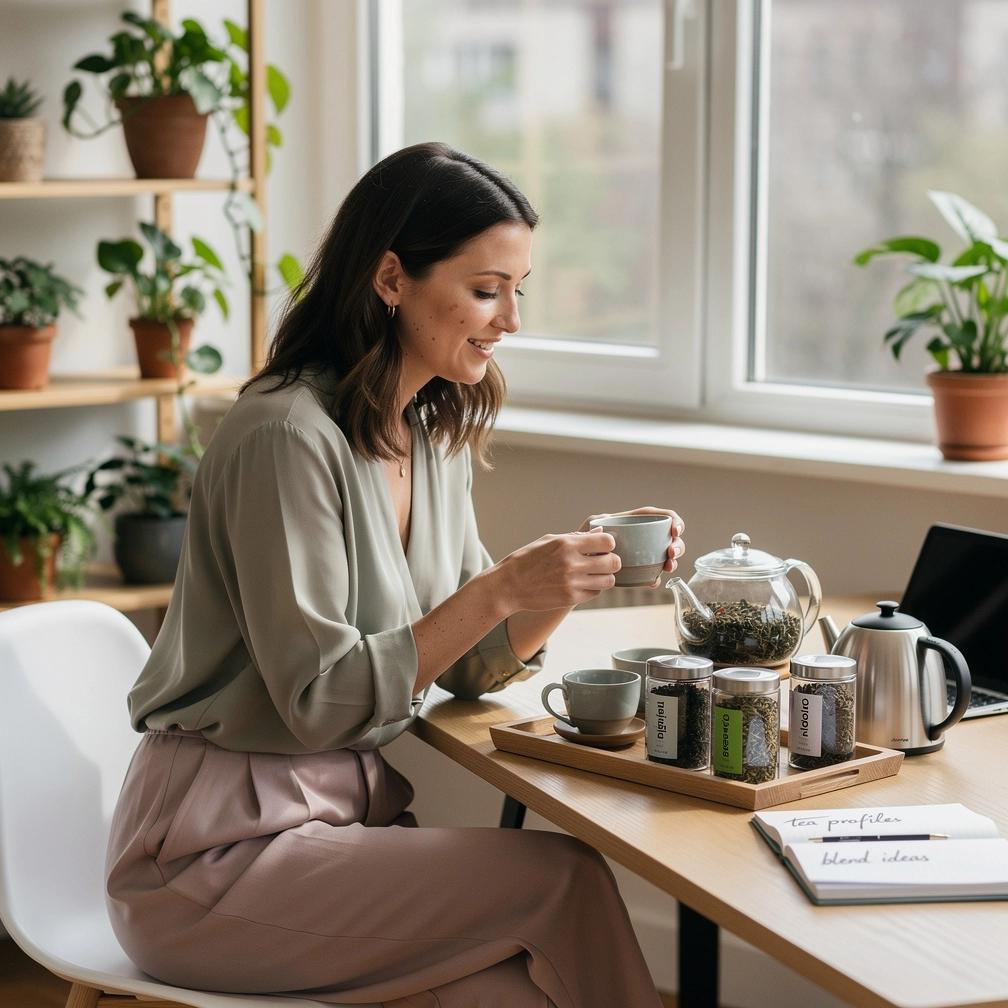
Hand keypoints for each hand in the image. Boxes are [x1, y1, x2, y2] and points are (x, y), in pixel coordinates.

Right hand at [496, 530, 620, 611]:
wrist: (508, 586)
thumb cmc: (527, 559)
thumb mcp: (549, 541)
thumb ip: (576, 537)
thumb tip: (600, 533)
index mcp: (567, 544)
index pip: (607, 542)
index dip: (608, 544)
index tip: (603, 546)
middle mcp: (572, 563)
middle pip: (613, 562)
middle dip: (611, 561)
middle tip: (603, 561)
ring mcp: (572, 582)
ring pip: (608, 581)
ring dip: (605, 577)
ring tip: (594, 574)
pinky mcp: (570, 598)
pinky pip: (595, 593)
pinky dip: (593, 588)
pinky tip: (583, 583)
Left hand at [579, 506, 685, 577]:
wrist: (575, 567)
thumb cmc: (580, 543)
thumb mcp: (587, 529)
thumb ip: (594, 525)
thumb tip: (603, 528)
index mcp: (633, 522)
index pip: (659, 516)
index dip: (674, 521)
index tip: (676, 530)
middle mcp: (641, 537)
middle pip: (669, 538)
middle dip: (678, 545)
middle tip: (672, 554)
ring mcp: (641, 555)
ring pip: (666, 557)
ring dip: (673, 562)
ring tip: (668, 567)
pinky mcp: (637, 572)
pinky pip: (652, 575)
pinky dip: (655, 578)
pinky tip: (653, 581)